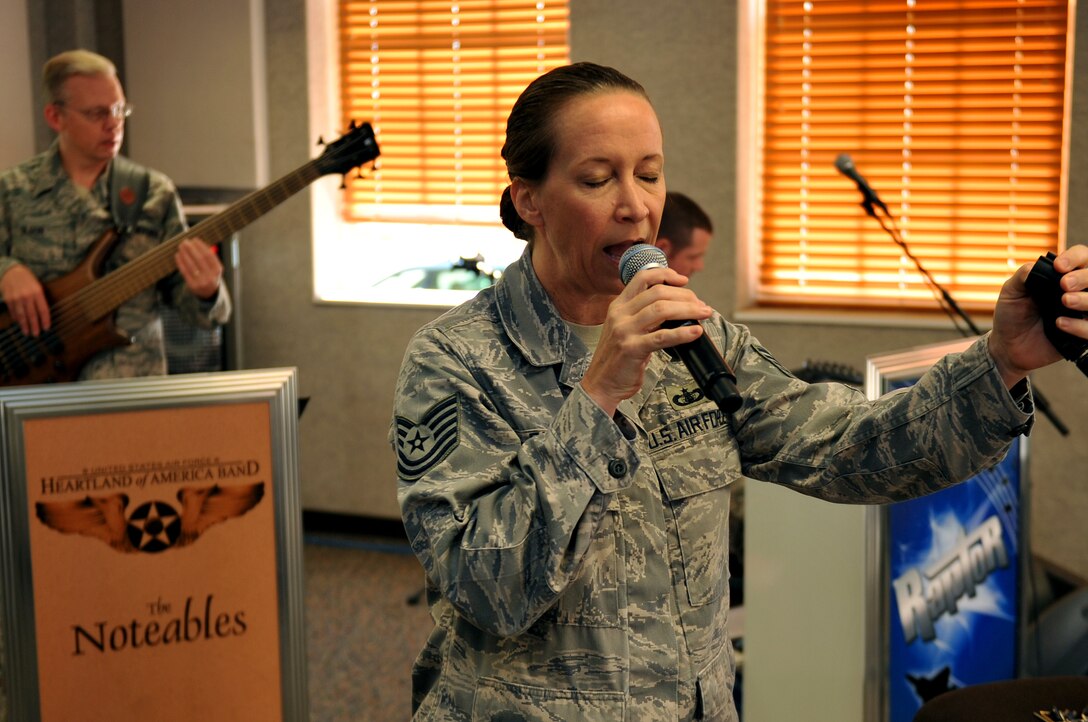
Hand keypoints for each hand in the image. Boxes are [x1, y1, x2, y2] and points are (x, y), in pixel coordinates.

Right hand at [0, 264, 50, 335]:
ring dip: (24, 325)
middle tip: (36, 334)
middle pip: (32, 315)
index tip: (46, 328)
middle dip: (34, 326)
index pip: (43, 310)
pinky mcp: (8, 299)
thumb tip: (42, 314)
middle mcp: (27, 296)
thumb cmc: (28, 279)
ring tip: (27, 333)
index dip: (45, 320)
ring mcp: (16, 298)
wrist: (12, 271)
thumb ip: (40, 299)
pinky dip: (16, 318)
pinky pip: (13, 311)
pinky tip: (19, 323)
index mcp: (37, 292)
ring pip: (21, 315)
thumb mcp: (38, 286)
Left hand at [175, 238, 222, 299]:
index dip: (201, 246)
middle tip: (185, 241)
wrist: (209, 293)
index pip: (209, 255)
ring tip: (180, 247)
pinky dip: (180, 262)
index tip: (195, 239)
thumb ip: (207, 256)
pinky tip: (178, 255)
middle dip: (191, 249)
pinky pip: (185, 271)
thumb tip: (195, 243)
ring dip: (184, 254)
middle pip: (200, 259)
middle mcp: (211, 276)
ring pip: (191, 265)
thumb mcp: (213, 267)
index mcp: (218, 270)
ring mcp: (201, 282)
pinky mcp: (192, 285)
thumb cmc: (210, 274)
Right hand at [580, 266, 711, 415]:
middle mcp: (620, 314)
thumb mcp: (626, 328)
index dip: (666, 274)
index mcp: (618, 305)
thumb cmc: (618, 358)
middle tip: (701, 305)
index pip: (642, 277)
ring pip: (661, 310)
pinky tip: (695, 333)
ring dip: (688, 310)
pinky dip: (682, 333)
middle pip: (657, 292)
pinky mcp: (631, 349)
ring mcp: (624, 331)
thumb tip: (676, 307)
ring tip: (704, 314)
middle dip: (685, 296)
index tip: (684, 280)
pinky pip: (661, 337)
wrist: (601, 383)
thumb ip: (644, 316)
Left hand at [989, 244, 1087, 386]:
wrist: (1008, 346)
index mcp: (1064, 277)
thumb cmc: (1012, 315)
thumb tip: (1038, 265)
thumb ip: (1023, 275)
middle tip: (1064, 284)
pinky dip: (1079, 326)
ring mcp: (1082, 314)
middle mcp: (1078, 292)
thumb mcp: (1012, 292)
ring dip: (1085, 299)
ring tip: (1065, 301)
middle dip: (1083, 277)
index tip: (1058, 267)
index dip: (1075, 257)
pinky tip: (1060, 323)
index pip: (1082, 257)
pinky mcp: (1082, 335)